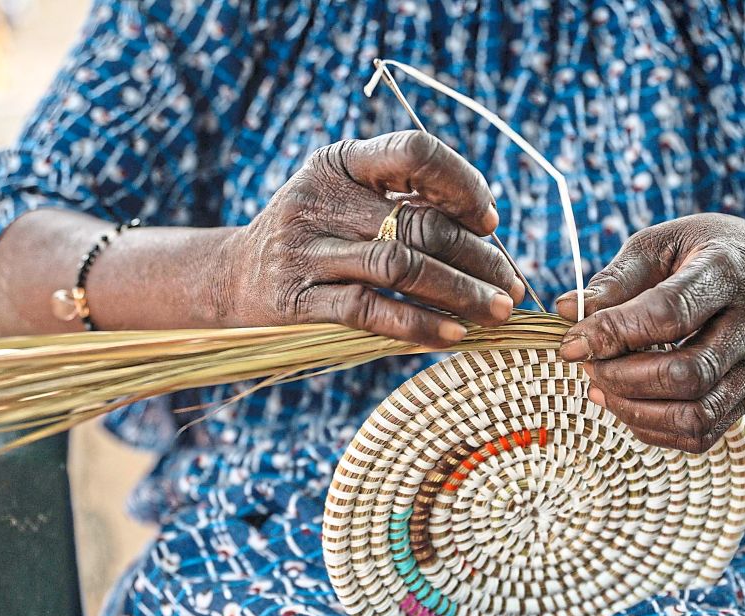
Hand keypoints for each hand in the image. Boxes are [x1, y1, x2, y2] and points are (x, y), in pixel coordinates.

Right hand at [216, 131, 522, 344]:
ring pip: (401, 267)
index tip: (489, 220)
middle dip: (479, 258)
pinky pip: (370, 312)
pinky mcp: (297, 299)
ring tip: (496, 312)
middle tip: (512, 287)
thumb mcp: (349, 201)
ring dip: (460, 293)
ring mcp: (305, 248)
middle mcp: (320, 197)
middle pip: (419, 222)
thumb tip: (490, 236)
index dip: (462, 182)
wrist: (232, 277)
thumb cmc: (317, 238)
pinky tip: (453, 335)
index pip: (414, 151)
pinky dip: (419, 325)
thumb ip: (406, 205)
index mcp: (341, 162)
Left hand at [556, 214, 744, 452]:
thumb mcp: (658, 246)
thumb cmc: (699, 255)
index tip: (572, 343)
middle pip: (687, 374)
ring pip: (696, 415)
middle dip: (623, 379)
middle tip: (588, 367)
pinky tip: (626, 403)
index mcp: (727, 271)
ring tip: (601, 388)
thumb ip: (616, 279)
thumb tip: (567, 310)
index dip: (614, 333)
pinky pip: (700, 434)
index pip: (670, 314)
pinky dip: (654, 429)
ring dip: (636, 410)